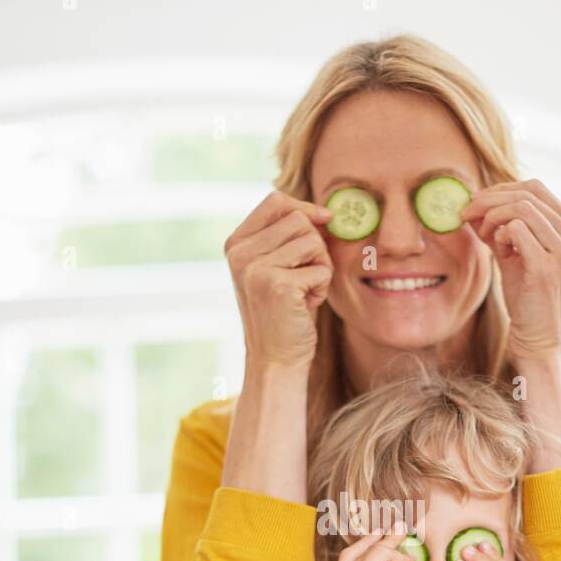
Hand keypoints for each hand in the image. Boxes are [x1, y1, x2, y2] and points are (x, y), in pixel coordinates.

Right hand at [224, 191, 334, 369]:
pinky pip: (321, 269)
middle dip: (315, 246)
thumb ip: (286, 237)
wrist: (275, 359)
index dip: (304, 207)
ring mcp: (255, 269)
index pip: (275, 201)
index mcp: (235, 244)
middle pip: (298, 219)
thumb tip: (325, 213)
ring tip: (305, 290)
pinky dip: (322, 288)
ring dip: (321, 267)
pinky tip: (306, 305)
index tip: (324, 221)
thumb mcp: (274, 268)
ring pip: (312, 241)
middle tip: (306, 276)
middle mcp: (240, 254)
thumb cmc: (282, 313)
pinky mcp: (278, 285)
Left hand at [460, 179, 560, 357]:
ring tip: (480, 234)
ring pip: (522, 207)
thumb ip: (504, 232)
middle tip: (465, 213)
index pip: (537, 189)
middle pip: (529, 192)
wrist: (542, 344)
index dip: (501, 189)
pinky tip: (495, 248)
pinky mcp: (548, 268)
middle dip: (490, 198)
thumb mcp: (517, 259)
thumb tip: (476, 207)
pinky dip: (498, 233)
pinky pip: (517, 229)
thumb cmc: (529, 304)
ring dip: (491, 215)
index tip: (475, 203)